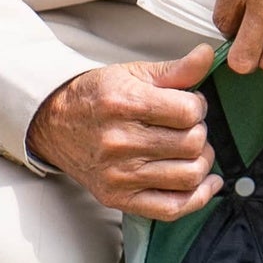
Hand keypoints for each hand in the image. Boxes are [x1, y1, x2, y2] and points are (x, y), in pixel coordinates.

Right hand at [29, 45, 218, 219]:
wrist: (53, 124)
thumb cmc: (98, 97)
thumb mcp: (134, 74)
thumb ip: (176, 69)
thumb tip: (208, 54)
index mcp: (124, 105)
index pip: (189, 112)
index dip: (199, 106)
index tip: (190, 105)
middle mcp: (119, 143)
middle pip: (192, 144)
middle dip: (201, 132)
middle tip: (189, 127)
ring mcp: (118, 176)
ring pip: (188, 176)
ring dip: (202, 161)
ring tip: (192, 150)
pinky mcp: (116, 198)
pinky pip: (170, 208)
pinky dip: (197, 198)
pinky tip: (206, 181)